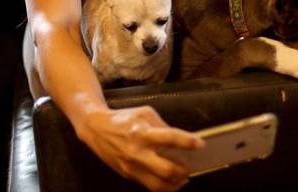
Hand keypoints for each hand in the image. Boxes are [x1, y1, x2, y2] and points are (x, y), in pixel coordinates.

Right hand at [75, 105, 203, 191]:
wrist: (96, 129)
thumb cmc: (124, 118)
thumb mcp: (145, 113)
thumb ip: (163, 126)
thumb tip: (179, 140)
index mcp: (143, 132)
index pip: (171, 138)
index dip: (188, 142)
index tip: (201, 144)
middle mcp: (138, 151)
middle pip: (166, 170)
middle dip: (184, 171)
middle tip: (191, 167)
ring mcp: (132, 166)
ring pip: (158, 185)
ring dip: (175, 183)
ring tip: (183, 178)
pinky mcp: (128, 174)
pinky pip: (148, 185)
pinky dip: (163, 185)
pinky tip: (170, 180)